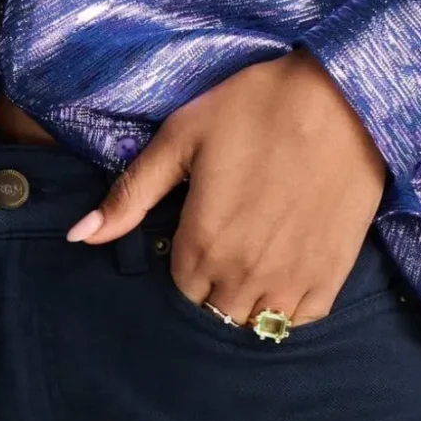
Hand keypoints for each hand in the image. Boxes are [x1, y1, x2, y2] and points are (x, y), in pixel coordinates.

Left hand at [66, 48, 386, 323]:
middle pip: (214, 310)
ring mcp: (291, 280)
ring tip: (255, 252)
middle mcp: (243, 274)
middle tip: (227, 237)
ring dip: (247, 298)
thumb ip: (131, 194)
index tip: (197, 230)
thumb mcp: (182, 139)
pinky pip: (300, 317)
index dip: (183, 260)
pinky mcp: (332, 275)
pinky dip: (288, 304)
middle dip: (212, 284)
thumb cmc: (255, 108)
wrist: (342, 98)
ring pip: (255, 321)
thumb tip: (78, 235)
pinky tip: (285, 267)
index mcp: (202, 243)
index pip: (179, 287)